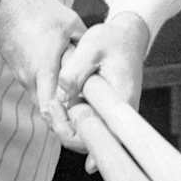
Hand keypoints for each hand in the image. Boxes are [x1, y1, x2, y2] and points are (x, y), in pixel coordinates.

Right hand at [0, 0, 85, 140]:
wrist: (4, 3)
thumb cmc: (37, 10)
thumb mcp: (70, 22)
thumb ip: (84, 45)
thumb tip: (98, 63)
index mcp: (43, 67)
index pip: (51, 109)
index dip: (64, 126)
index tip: (79, 135)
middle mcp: (30, 77)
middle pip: (47, 112)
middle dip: (64, 124)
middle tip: (85, 130)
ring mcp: (23, 76)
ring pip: (42, 102)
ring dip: (58, 110)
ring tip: (79, 114)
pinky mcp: (20, 71)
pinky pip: (37, 91)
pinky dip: (50, 97)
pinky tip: (65, 94)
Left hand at [54, 10, 149, 153]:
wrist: (129, 36)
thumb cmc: (113, 40)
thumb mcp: (91, 47)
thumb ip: (75, 71)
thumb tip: (61, 96)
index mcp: (120, 103)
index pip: (98, 138)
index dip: (72, 133)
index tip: (57, 108)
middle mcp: (120, 117)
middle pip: (89, 144)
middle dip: (64, 130)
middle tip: (51, 106)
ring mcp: (113, 118)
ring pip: (87, 138)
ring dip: (67, 124)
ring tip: (54, 101)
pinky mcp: (106, 114)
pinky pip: (88, 127)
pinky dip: (72, 120)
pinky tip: (61, 103)